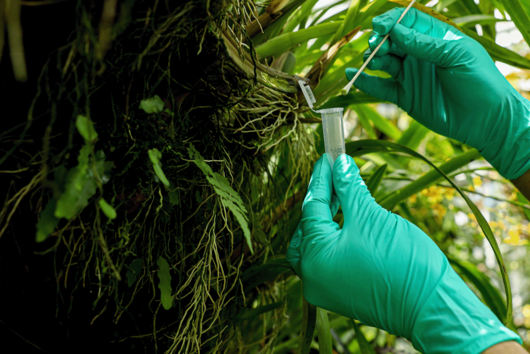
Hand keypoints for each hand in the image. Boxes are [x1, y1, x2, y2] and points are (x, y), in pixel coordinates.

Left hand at [287, 154, 520, 352]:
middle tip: (335, 178)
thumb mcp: (371, 217)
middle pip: (306, 229)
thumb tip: (340, 164)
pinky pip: (327, 260)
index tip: (329, 157)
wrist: (432, 308)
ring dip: (327, 221)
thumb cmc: (402, 263)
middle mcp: (312, 277)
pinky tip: (348, 222)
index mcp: (314, 258)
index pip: (311, 207)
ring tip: (343, 197)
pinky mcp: (340, 293)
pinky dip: (334, 239)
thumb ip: (350, 189)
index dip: (322, 178)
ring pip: (315, 246)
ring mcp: (325, 288)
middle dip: (319, 202)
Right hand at [345, 7, 529, 179]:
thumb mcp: (456, 56)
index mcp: (435, 38)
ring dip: (372, 59)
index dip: (391, 22)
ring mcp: (410, 76)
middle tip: (375, 46)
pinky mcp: (404, 97)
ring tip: (369, 61)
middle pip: (391, 41)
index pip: (407, 22)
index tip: (379, 26)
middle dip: (379, 41)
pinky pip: (380, 88)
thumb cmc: (479, 81)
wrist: (485, 119)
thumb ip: (425, 45)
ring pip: (383, 63)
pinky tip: (353, 76)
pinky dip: (366, 83)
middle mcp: (419, 55)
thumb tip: (396, 32)